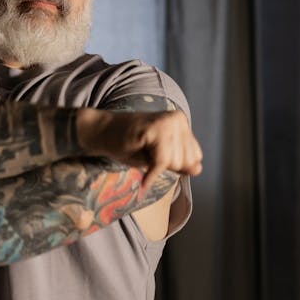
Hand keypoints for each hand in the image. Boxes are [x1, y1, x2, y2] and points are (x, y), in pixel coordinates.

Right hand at [81, 108, 202, 192]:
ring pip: (175, 162)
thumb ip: (180, 162)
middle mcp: (177, 119)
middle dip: (166, 166)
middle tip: (147, 155)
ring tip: (142, 154)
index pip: (195, 157)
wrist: (101, 132)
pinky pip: (161, 162)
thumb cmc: (129, 146)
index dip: (175, 165)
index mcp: (181, 122)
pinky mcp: (155, 129)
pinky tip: (144, 181)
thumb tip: (198, 169)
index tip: (156, 158)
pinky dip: (151, 175)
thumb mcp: (159, 157)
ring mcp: (167, 122)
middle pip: (187, 161)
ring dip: (155, 167)